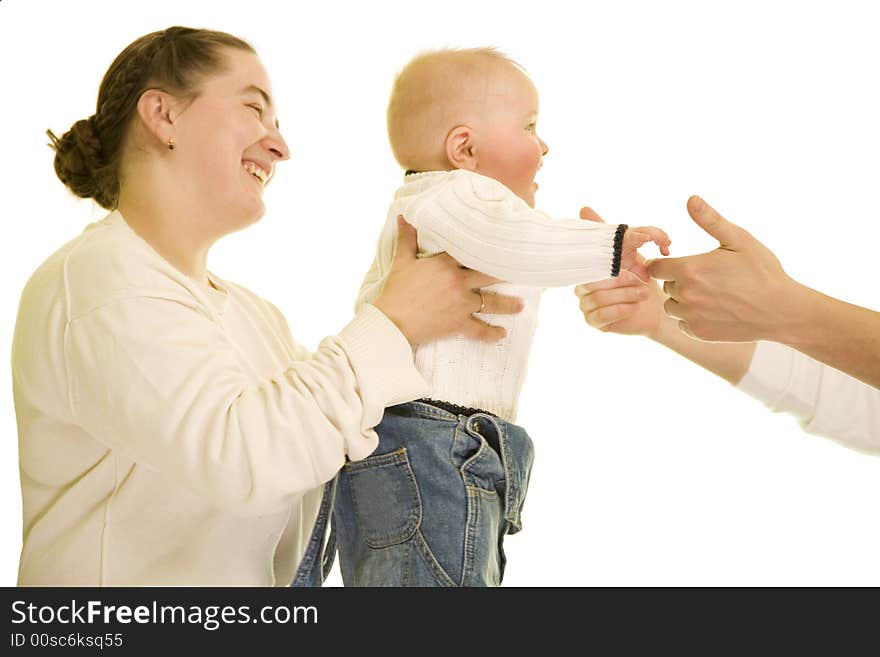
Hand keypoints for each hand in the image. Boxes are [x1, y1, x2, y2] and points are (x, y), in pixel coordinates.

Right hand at [374, 216, 523, 344]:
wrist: (391, 321)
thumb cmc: (395, 290)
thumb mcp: (401, 260)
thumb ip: (407, 238)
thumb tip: (403, 215)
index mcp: (446, 263)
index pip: (471, 252)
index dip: (488, 249)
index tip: (504, 245)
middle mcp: (459, 281)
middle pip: (489, 276)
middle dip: (506, 274)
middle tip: (522, 272)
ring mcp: (461, 304)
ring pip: (491, 303)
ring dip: (508, 305)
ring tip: (521, 306)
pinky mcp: (458, 324)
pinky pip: (479, 330)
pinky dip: (492, 334)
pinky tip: (502, 334)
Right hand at [575, 207, 665, 336]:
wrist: (655, 310)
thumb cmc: (641, 281)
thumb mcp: (630, 253)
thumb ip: (615, 233)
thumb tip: (585, 208)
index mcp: (588, 268)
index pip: (589, 261)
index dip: (610, 262)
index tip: (635, 262)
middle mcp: (583, 286)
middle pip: (593, 281)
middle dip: (623, 280)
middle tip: (644, 280)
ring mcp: (586, 305)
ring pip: (598, 298)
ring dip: (626, 294)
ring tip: (644, 293)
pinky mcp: (593, 321)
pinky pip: (602, 315)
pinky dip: (622, 309)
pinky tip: (635, 306)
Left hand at [647, 196, 800, 341]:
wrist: (782, 310)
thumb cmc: (762, 271)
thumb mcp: (739, 240)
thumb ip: (710, 220)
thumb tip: (691, 199)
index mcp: (689, 269)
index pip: (654, 267)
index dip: (665, 263)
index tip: (679, 261)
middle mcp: (685, 295)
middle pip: (665, 285)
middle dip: (679, 279)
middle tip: (707, 276)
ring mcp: (691, 316)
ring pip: (672, 305)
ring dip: (683, 299)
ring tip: (710, 293)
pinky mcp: (698, 333)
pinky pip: (683, 323)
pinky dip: (693, 317)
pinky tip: (714, 310)